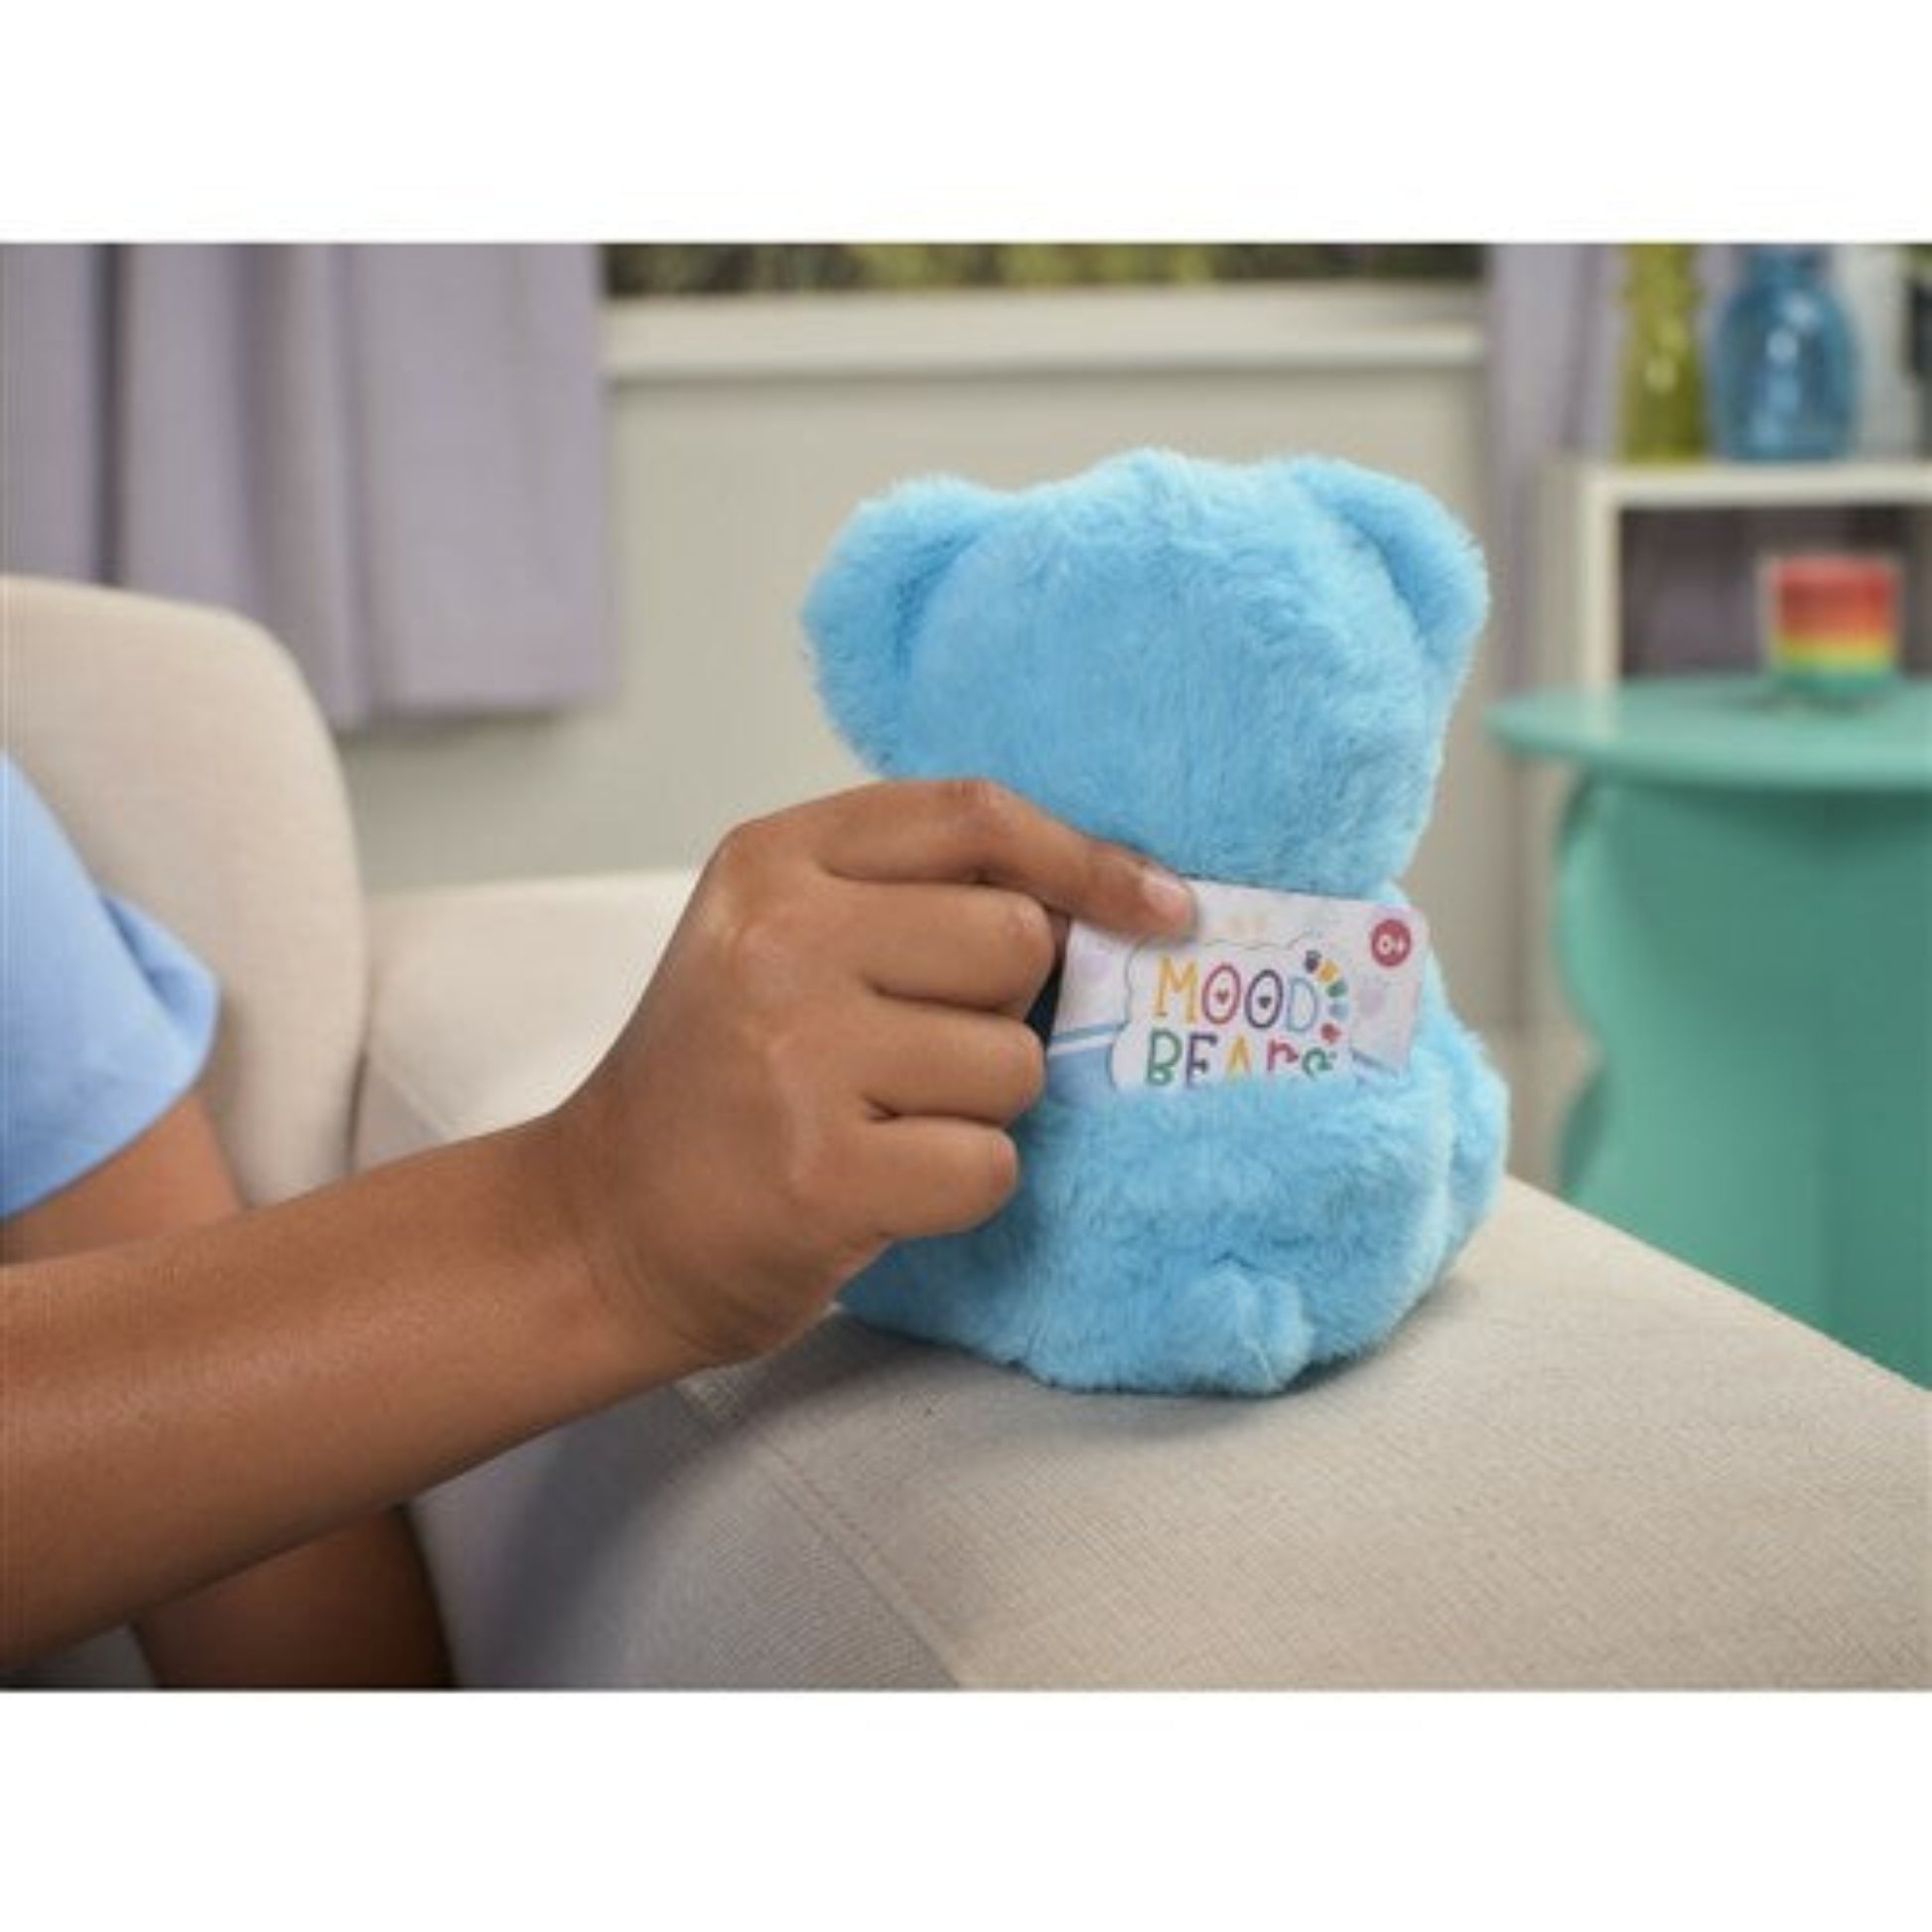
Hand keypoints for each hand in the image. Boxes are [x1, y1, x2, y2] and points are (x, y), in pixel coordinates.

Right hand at [545, 780, 1195, 1373]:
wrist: (602, 1222)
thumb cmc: (719, 1080)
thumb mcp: (777, 939)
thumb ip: (907, 897)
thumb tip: (1102, 905)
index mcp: (773, 861)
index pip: (974, 817)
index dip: (1087, 859)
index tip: (1160, 907)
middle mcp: (779, 940)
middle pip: (1015, 940)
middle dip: (1000, 1011)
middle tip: (914, 1056)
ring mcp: (797, 1054)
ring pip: (1014, 1061)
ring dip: (976, 1109)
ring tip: (880, 1124)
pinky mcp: (822, 1171)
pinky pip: (990, 1163)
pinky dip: (958, 1187)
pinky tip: (878, 1186)